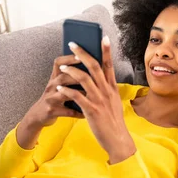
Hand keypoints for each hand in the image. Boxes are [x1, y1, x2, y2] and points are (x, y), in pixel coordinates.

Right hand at [24, 54, 85, 128]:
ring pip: (64, 94)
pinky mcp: (51, 111)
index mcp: (54, 78)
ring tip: (89, 94)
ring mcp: (50, 99)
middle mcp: (51, 87)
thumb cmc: (53, 98)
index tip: (80, 55)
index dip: (68, 58)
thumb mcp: (57, 86)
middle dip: (76, 75)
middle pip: (62, 77)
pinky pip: (67, 112)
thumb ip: (69, 77)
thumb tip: (88, 66)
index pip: (58, 63)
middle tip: (90, 74)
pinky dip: (78, 113)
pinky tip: (86, 114)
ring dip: (77, 94)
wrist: (37, 115)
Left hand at [57, 36, 136, 163]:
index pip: (109, 65)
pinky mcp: (91, 110)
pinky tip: (59, 87)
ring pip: (84, 78)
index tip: (102, 37)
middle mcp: (107, 91)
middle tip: (73, 43)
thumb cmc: (113, 122)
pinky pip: (77, 96)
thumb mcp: (113, 102)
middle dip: (83, 53)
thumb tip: (101, 80)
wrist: (118, 141)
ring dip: (71, 70)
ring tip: (62, 66)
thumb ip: (107, 90)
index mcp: (112, 88)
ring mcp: (99, 100)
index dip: (106, 50)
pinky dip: (67, 90)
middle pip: (94, 66)